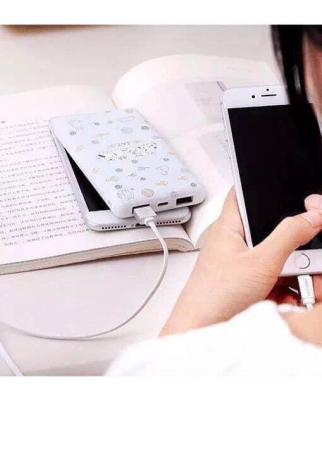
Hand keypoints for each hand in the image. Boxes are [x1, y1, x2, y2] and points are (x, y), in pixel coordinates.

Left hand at [161, 189, 321, 335]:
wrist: (201, 328)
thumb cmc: (213, 294)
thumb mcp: (260, 263)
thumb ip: (288, 236)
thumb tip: (310, 216)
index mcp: (229, 226)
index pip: (242, 191)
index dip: (260, 182)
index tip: (286, 184)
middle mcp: (232, 240)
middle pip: (268, 226)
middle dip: (289, 240)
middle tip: (297, 253)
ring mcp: (239, 261)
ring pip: (273, 253)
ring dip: (288, 267)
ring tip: (289, 281)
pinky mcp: (245, 280)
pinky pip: (271, 274)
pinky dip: (282, 283)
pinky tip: (284, 295)